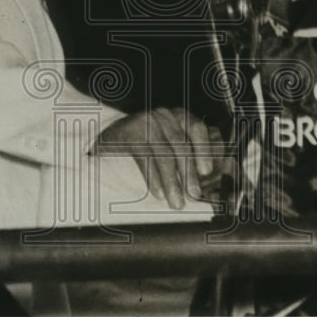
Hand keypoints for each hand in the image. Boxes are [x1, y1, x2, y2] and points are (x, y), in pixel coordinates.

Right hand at [97, 108, 213, 209]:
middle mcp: (163, 116)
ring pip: (163, 154)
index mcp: (178, 116)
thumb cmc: (146, 143)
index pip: (196, 128)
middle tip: (193, 195)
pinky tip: (158, 193)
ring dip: (171, 181)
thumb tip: (199, 184)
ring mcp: (145, 122)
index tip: (206, 171)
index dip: (203, 149)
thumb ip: (184, 156)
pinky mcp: (128, 132)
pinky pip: (144, 157)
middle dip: (188, 173)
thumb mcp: (168, 142)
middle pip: (180, 145)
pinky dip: (153, 178)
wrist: (110, 135)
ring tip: (176, 201)